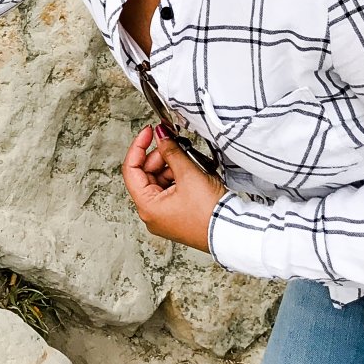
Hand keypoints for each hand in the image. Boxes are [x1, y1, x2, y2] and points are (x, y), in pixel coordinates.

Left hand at [121, 124, 225, 252]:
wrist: (232, 231)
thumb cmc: (211, 213)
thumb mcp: (188, 174)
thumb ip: (171, 151)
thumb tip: (160, 136)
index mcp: (147, 207)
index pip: (131, 170)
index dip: (138, 147)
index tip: (148, 132)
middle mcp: (152, 215)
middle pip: (145, 175)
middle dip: (159, 157)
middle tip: (172, 143)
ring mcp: (164, 216)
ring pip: (158, 181)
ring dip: (170, 166)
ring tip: (186, 159)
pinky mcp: (176, 216)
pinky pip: (170, 190)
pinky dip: (177, 177)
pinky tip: (190, 171)